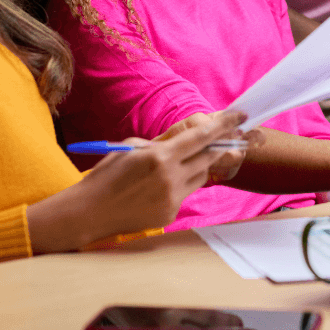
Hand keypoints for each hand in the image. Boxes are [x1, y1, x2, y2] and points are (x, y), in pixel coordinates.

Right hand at [27, 110, 245, 251]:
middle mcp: (170, 178)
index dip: (224, 124)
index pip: (202, 136)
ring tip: (186, 158)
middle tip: (231, 134)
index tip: (239, 116)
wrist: (89, 211)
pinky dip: (183, 182)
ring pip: (201, 174)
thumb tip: (189, 134)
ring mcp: (172, 198)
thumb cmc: (108, 174)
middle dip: (220, 144)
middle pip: (208, 156)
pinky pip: (187, 192)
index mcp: (160, 156)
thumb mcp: (133, 147)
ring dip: (200, 163)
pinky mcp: (170, 214)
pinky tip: (165, 182)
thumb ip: (164, 141)